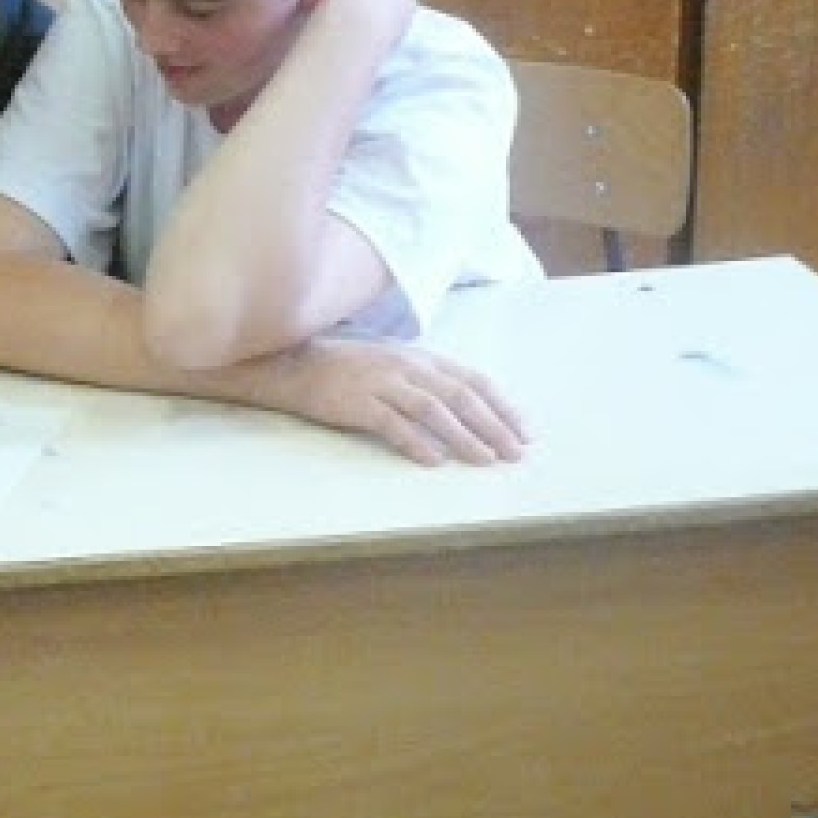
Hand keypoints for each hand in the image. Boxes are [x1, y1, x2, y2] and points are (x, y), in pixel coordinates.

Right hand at [274, 337, 525, 465]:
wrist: (292, 363)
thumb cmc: (345, 367)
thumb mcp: (393, 363)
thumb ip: (426, 380)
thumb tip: (465, 408)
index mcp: (419, 357)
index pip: (472, 380)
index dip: (502, 406)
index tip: (524, 431)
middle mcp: (406, 366)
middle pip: (460, 396)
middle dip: (494, 425)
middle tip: (515, 452)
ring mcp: (381, 383)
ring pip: (433, 410)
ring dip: (464, 437)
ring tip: (486, 460)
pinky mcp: (357, 402)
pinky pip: (392, 424)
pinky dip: (416, 442)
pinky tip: (433, 461)